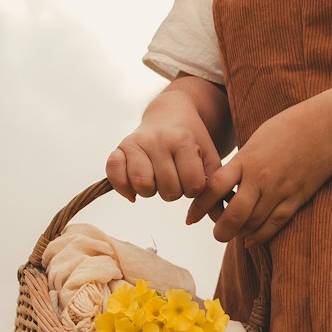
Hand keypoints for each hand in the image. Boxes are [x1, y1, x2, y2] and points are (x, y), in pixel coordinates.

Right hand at [107, 88, 224, 202]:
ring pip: (142, 185)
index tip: (193, 176)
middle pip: (168, 190)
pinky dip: (123, 187)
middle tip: (175, 177)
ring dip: (151, 191)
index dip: (194, 189)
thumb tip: (218, 218)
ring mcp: (136, 143)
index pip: (192, 186)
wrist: (170, 114)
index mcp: (183, 141)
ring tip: (157, 179)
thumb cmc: (191, 141)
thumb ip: (215, 185)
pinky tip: (134, 188)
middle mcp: (158, 140)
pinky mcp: (119, 148)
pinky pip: (114, 174)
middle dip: (174, 190)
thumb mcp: (209, 157)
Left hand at [186, 97, 331, 246]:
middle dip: (220, 230)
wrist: (328, 126)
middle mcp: (261, 177)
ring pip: (254, 223)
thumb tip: (226, 181)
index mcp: (247, 159)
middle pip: (234, 214)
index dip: (199, 206)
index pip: (214, 187)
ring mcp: (281, 190)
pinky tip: (251, 240)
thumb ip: (242, 162)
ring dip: (240, 233)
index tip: (190, 218)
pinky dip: (261, 235)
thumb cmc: (291, 126)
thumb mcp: (258, 139)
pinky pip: (276, 223)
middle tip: (216, 233)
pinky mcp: (298, 198)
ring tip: (233, 233)